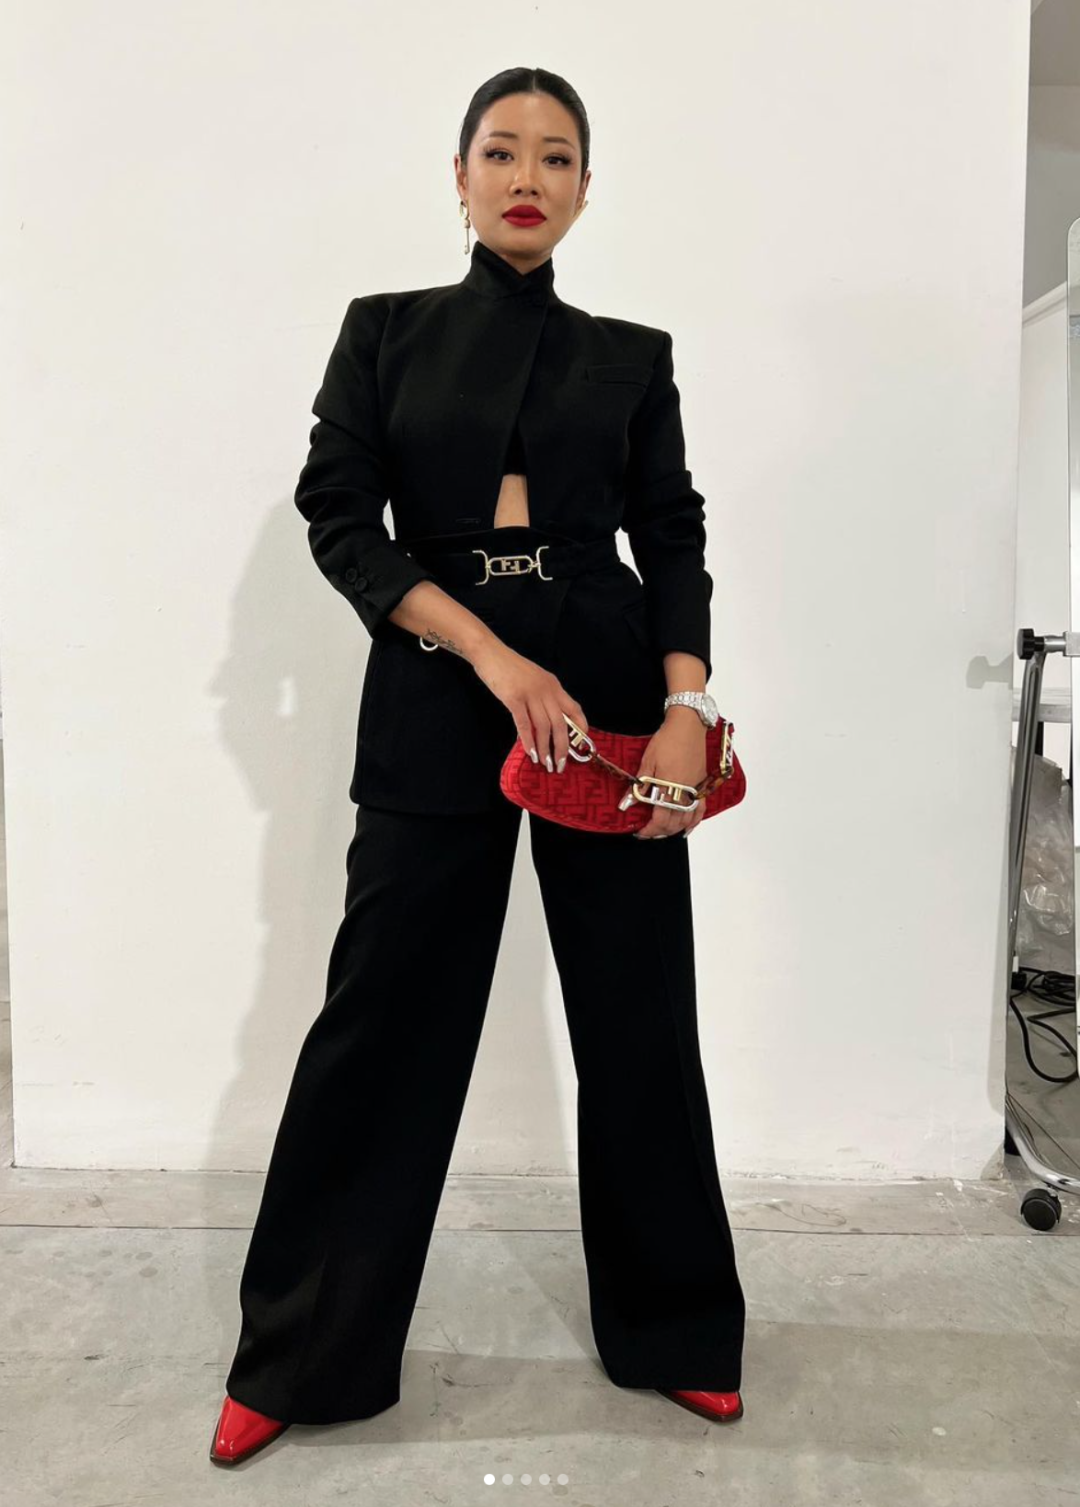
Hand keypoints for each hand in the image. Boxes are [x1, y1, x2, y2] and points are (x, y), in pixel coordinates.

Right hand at [471, 641, 587, 773]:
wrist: (489, 652)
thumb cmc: (509, 668)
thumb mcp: (534, 680)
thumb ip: (542, 697)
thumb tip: (547, 722)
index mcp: (554, 685)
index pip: (575, 709)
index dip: (580, 728)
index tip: (579, 745)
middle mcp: (546, 690)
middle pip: (560, 723)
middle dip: (562, 747)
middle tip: (559, 764)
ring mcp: (530, 694)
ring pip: (543, 727)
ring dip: (545, 748)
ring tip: (545, 763)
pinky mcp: (513, 698)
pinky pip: (524, 723)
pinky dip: (528, 740)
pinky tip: (530, 753)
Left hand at [630, 713, 707, 838]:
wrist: (687, 726)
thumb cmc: (667, 741)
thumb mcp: (647, 762)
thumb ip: (639, 786)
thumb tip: (627, 803)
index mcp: (669, 788)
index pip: (660, 819)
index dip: (649, 829)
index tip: (640, 832)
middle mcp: (684, 793)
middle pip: (674, 823)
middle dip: (660, 832)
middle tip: (648, 832)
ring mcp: (695, 790)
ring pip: (688, 820)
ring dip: (674, 829)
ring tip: (663, 831)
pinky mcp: (701, 786)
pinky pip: (700, 810)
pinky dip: (693, 822)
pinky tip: (686, 827)